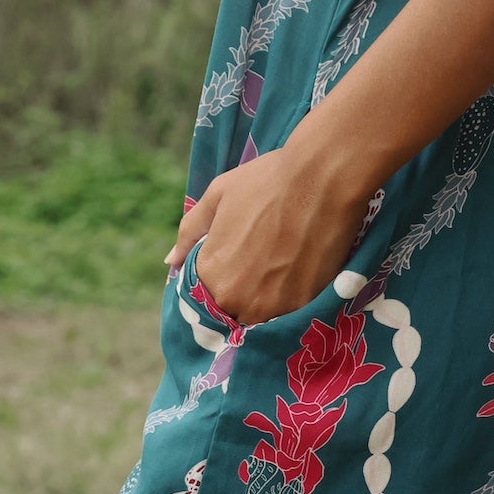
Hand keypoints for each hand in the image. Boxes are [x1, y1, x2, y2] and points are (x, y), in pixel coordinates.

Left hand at [162, 142, 372, 327]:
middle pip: (231, 306)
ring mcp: (270, 306)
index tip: (234, 258)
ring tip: (281, 262)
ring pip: (259, 313)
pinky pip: (288, 311)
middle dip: (240, 288)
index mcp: (211, 272)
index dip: (217, 275)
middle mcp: (236, 298)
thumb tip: (171, 261)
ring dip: (264, 296)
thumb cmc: (267, 181)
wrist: (323, 180)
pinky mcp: (302, 305)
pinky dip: (290, 295)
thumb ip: (189, 232)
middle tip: (261, 258)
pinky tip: (299, 267)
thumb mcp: (217, 195)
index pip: (202, 292)